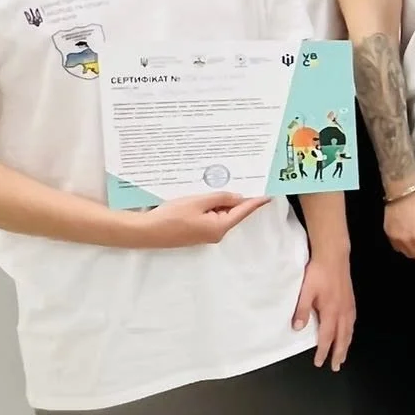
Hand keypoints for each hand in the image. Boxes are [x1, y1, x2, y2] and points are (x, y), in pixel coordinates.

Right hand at [130, 192, 269, 248]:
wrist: (147, 232)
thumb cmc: (172, 216)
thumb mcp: (198, 201)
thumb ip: (220, 198)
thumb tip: (237, 197)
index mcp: (220, 227)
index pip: (243, 211)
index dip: (255, 202)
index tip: (268, 195)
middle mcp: (216, 233)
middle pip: (231, 212)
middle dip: (234, 198)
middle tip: (240, 180)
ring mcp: (205, 234)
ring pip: (219, 214)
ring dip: (219, 201)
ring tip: (217, 185)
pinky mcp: (196, 232)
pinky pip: (208, 217)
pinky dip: (209, 206)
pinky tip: (204, 196)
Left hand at [294, 252, 355, 369]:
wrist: (333, 255)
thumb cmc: (318, 271)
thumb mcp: (305, 291)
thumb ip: (302, 310)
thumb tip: (298, 328)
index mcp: (330, 311)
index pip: (327, 336)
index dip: (323, 351)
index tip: (319, 362)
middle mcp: (342, 311)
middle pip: (342, 337)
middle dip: (339, 353)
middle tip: (337, 366)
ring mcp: (348, 305)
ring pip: (349, 330)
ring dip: (346, 344)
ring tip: (343, 354)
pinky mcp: (350, 299)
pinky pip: (352, 321)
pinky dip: (350, 331)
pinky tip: (348, 331)